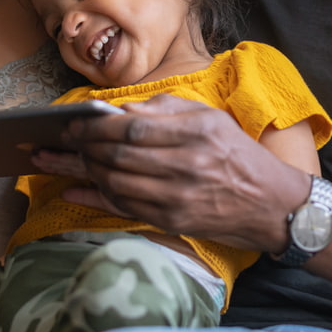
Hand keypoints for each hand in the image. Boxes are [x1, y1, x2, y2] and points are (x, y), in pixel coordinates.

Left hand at [50, 94, 309, 251]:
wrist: (272, 205)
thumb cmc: (238, 155)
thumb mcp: (211, 119)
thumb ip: (166, 109)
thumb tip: (120, 110)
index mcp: (196, 133)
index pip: (132, 128)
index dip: (95, 125)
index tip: (73, 121)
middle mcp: (186, 166)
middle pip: (118, 155)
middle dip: (81, 146)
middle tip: (59, 139)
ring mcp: (177, 198)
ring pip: (115, 182)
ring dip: (82, 170)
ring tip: (60, 160)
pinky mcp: (172, 221)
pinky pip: (122, 208)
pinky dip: (93, 198)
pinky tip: (71, 189)